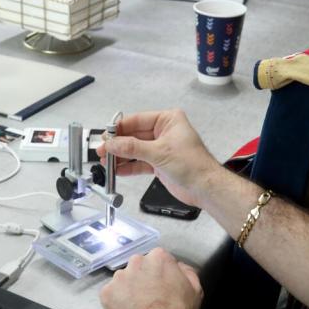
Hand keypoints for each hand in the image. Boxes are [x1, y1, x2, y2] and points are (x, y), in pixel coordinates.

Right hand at [97, 109, 222, 208]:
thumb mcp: (159, 153)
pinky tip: (117, 170)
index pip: (137, 120)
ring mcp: (160, 148)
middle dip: (118, 145)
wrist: (205, 187)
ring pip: (135, 150)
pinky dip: (128, 167)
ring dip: (121, 157)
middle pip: (134, 135)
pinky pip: (139, 162)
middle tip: (103, 151)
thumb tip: (113, 143)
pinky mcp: (159, 163)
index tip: (106, 136)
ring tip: (106, 162)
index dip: (120, 128)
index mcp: (168, 120)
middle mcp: (164, 132)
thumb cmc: (194, 165)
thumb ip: (132, 148)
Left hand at [99, 248, 203, 308]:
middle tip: (148, 295)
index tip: (160, 284)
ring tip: (137, 306)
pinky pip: (110, 293)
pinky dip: (116, 300)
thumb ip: (186, 270)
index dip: (158, 272)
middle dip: (141, 277)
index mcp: (158, 257)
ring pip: (122, 279)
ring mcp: (119, 278)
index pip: (156, 258)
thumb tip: (178, 266)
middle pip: (137, 266)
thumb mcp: (195, 288)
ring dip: (127, 288)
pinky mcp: (107, 293)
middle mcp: (136, 263)